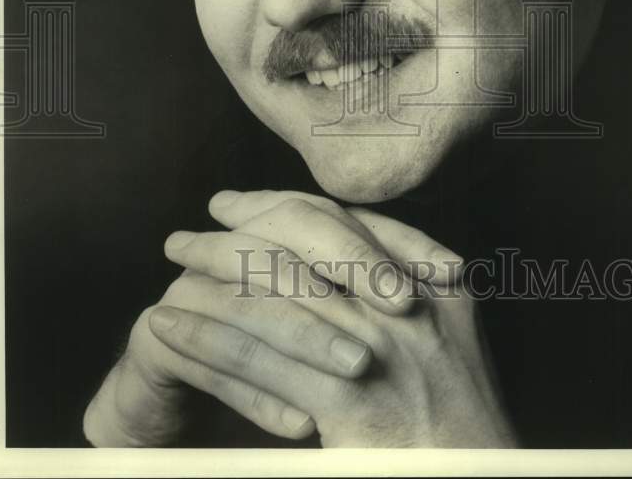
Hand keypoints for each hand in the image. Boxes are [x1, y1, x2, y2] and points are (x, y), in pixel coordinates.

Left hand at [153, 190, 516, 446]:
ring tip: (175, 262)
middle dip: (240, 230)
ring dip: (213, 272)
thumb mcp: (452, 343)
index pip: (345, 222)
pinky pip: (256, 357)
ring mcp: (381, 349)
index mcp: (438, 284)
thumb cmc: (462, 429)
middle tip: (195, 229)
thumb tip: (346, 253)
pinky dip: (205, 336)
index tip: (237, 203)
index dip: (281, 205)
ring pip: (274, 291)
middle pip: (305, 243)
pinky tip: (170, 327)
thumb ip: (409, 290)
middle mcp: (410, 305)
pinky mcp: (346, 401)